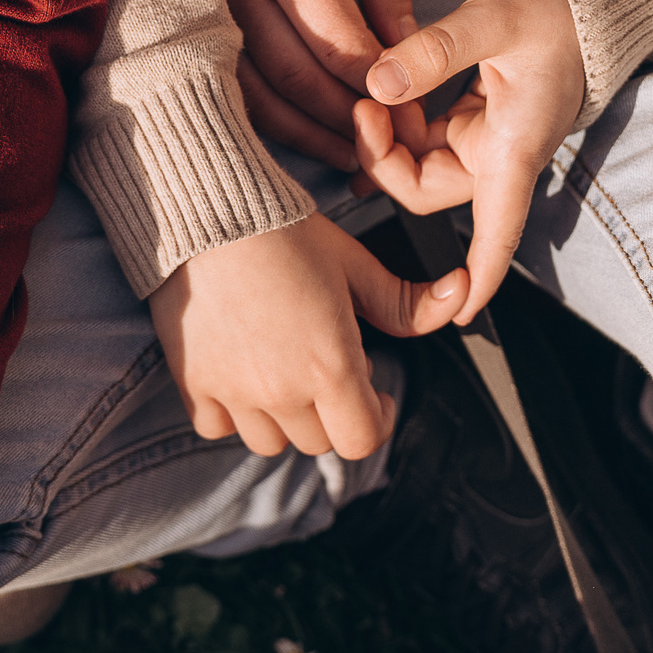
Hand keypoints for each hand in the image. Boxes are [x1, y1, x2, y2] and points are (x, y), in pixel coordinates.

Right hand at [151, 214, 464, 456]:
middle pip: (319, 441)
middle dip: (333, 411)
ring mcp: (234, 392)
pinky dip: (232, 412)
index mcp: (331, 367)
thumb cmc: (284, 232)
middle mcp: (282, 391)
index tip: (375, 395)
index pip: (362, 440)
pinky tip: (241, 377)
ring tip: (285, 375)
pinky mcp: (194, 382)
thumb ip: (406, 301)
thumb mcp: (355, 265)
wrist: (206, 211)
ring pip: (270, 441)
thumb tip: (459, 297)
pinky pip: (218, 426)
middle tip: (328, 370)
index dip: (377, 419)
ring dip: (285, 418)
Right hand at [190, 0, 419, 165]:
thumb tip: (405, 44)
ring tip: (349, 156)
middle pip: (297, 78)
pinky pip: (230, 76)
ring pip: (257, 89)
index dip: (379, 87)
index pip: (338, 42)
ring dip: (304, 130)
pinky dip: (265, 111)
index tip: (414, 114)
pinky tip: (299, 128)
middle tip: (388, 150)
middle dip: (346, 121)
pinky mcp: (195, 3)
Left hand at [352, 0, 585, 321]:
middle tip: (364, 105)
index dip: (480, 277)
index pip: (498, 231)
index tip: (459, 313)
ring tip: (372, 88)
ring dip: (386, 138)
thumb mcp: (495, 20)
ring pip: (417, 165)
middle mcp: (498, 156)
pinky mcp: (470, 123)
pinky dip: (395, 123)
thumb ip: (437, 50)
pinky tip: (377, 96)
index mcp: (514, 149)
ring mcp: (482, 142)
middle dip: (384, 160)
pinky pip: (421, 141)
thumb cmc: (556, 12)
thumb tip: (378, 84)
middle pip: (425, 191)